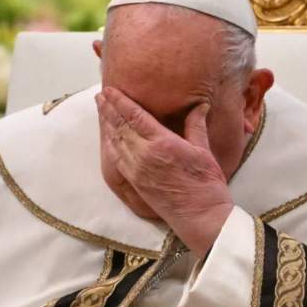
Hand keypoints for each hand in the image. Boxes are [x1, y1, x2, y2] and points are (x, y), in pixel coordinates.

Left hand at [96, 87, 232, 254]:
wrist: (201, 216)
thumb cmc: (207, 184)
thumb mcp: (203, 150)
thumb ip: (196, 125)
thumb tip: (200, 105)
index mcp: (162, 143)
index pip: (134, 115)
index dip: (120, 101)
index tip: (109, 89)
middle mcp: (144, 155)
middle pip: (120, 126)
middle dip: (108, 109)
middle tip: (100, 95)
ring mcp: (137, 170)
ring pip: (115, 142)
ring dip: (106, 125)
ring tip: (101, 111)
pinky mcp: (136, 183)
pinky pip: (117, 159)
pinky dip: (110, 145)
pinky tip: (108, 138)